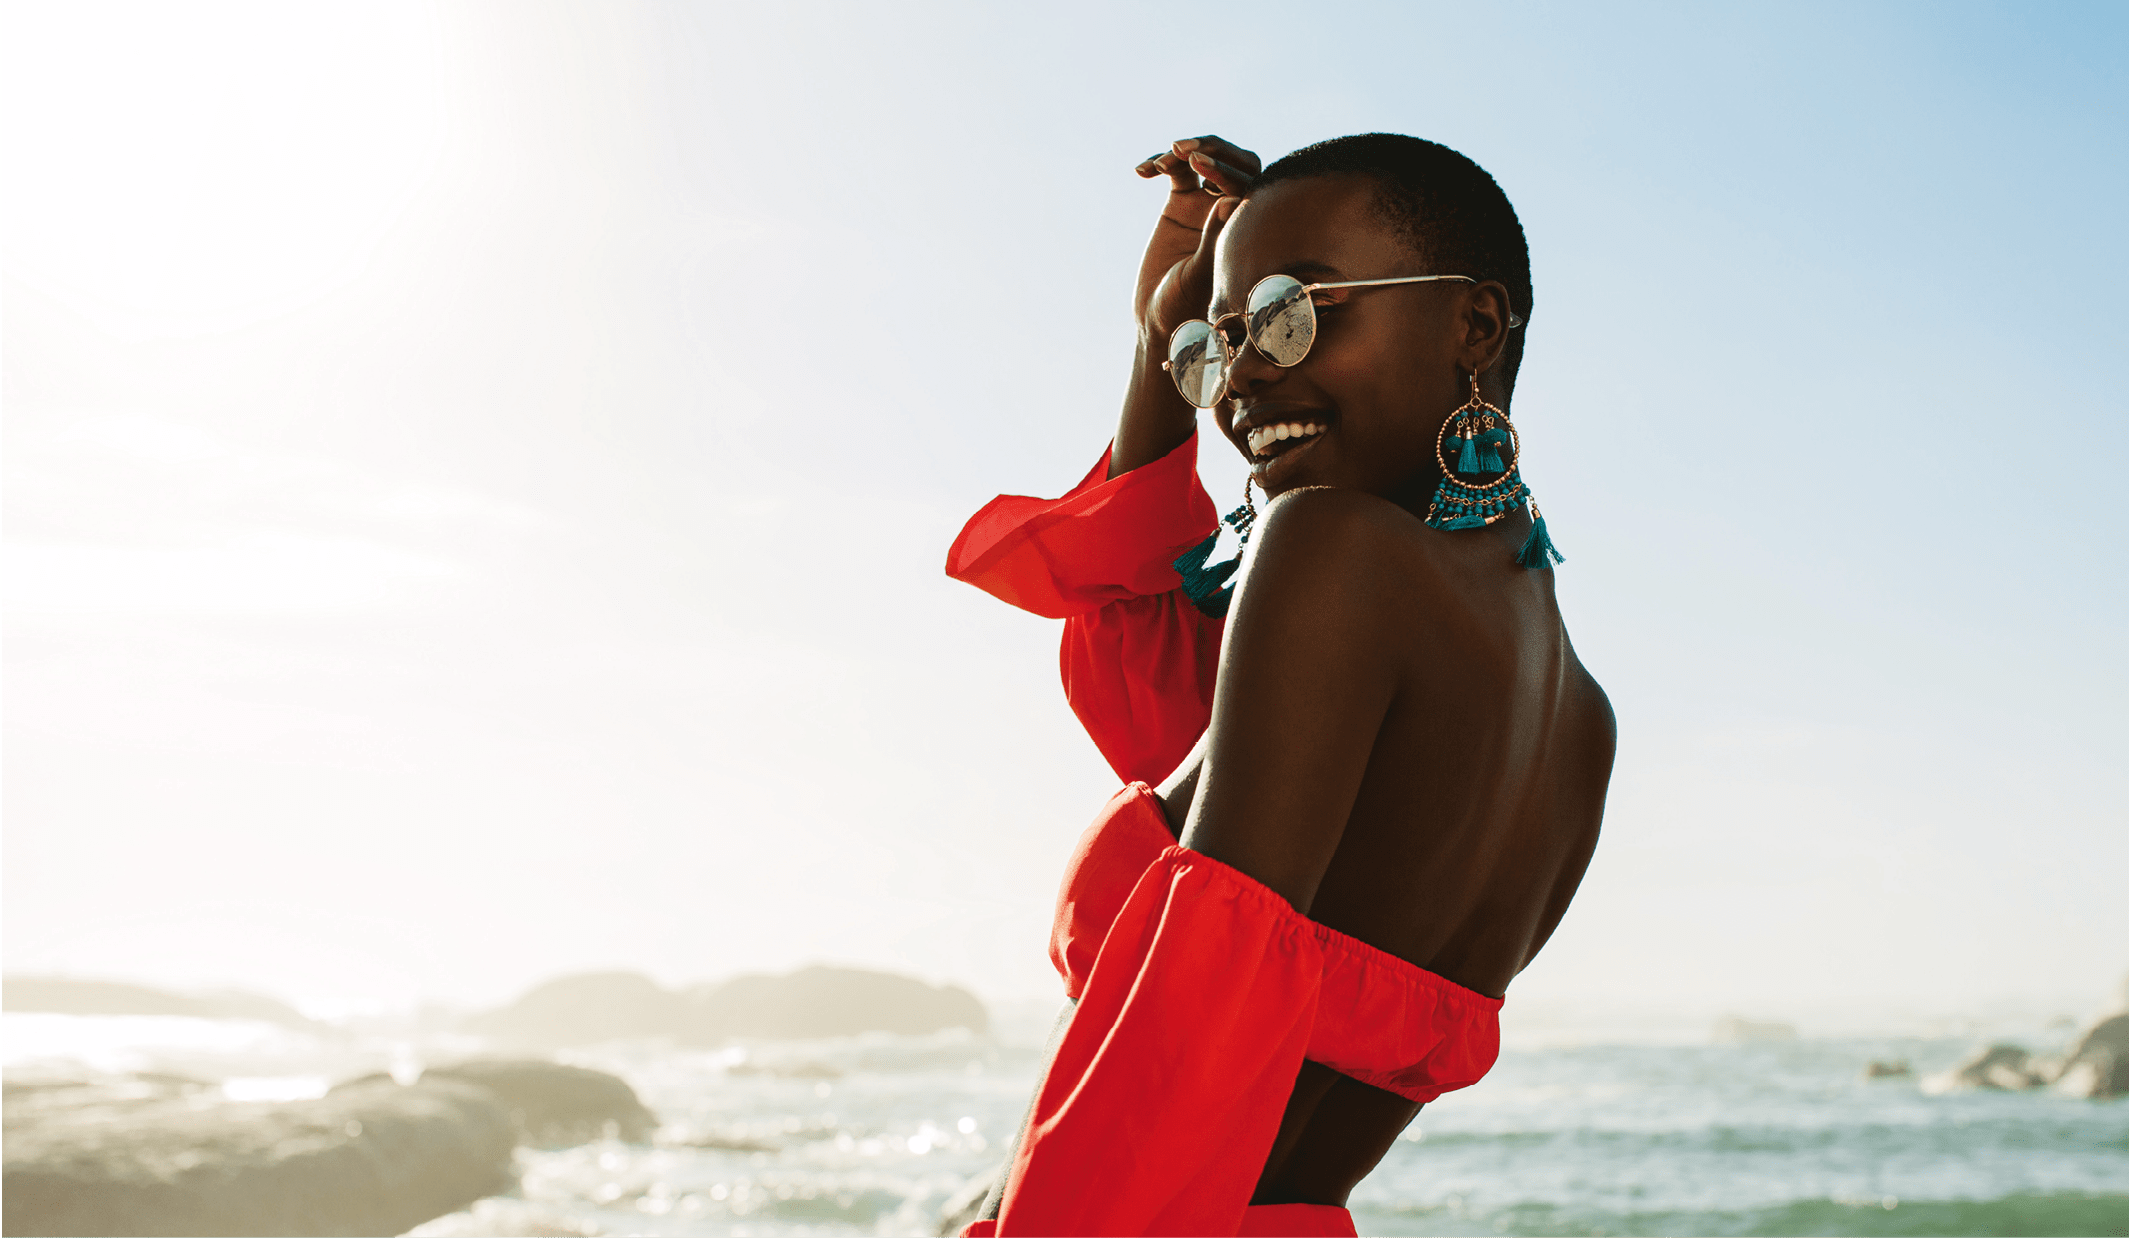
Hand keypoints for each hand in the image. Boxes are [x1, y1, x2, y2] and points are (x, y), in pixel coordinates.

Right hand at [1132, 136, 1260, 341]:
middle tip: (1183, 150)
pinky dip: (1161, 163)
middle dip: (1211, 149)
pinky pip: (1176, 170)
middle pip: (1233, 160)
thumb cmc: (1184, 307)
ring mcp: (1206, 204)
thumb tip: (1232, 199)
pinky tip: (1142, 172)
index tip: (1201, 169)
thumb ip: (1212, 239)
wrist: (1158, 318)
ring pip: (1205, 159)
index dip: (1226, 170)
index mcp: (1245, 227)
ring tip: (1161, 162)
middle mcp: (1231, 210)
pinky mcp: (1181, 203)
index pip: (1246, 184)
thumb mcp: (1197, 276)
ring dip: (1186, 152)